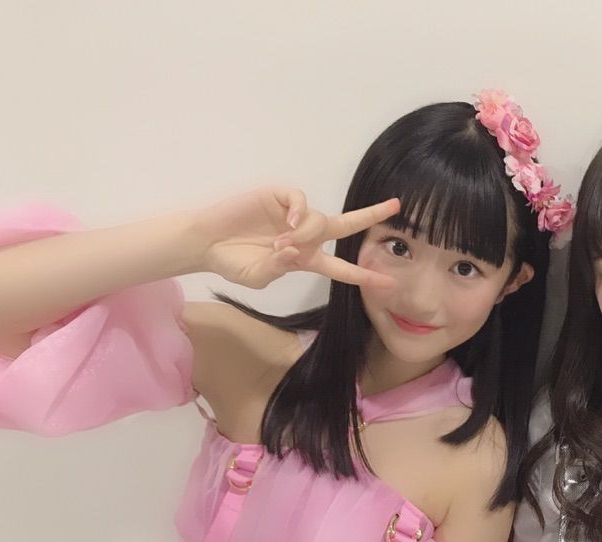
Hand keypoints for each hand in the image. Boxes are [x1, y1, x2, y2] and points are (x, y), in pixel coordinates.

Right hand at [196, 187, 397, 289]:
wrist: (205, 242)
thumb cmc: (232, 262)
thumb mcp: (259, 276)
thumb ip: (279, 268)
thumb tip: (295, 250)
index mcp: (305, 259)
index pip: (341, 268)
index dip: (364, 275)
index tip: (388, 283)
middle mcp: (305, 235)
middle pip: (346, 225)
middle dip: (370, 216)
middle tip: (396, 206)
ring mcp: (292, 215)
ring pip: (318, 219)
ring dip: (305, 234)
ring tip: (279, 245)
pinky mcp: (278, 197)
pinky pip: (300, 200)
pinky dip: (299, 210)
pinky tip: (289, 222)